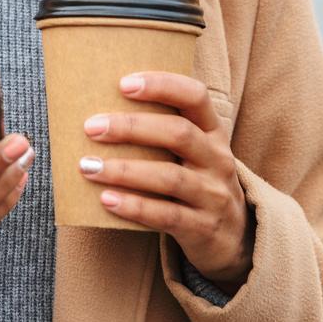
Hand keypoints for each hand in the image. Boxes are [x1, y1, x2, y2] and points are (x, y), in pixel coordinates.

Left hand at [78, 71, 251, 285]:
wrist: (233, 237)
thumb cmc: (196, 181)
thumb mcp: (193, 152)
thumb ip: (161, 132)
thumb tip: (101, 113)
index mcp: (213, 132)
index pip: (195, 97)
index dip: (162, 86)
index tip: (123, 84)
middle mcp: (217, 159)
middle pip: (178, 134)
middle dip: (132, 127)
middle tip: (91, 127)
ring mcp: (213, 195)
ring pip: (169, 177)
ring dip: (125, 170)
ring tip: (89, 167)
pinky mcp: (202, 227)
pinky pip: (166, 215)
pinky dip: (135, 206)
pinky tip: (106, 199)